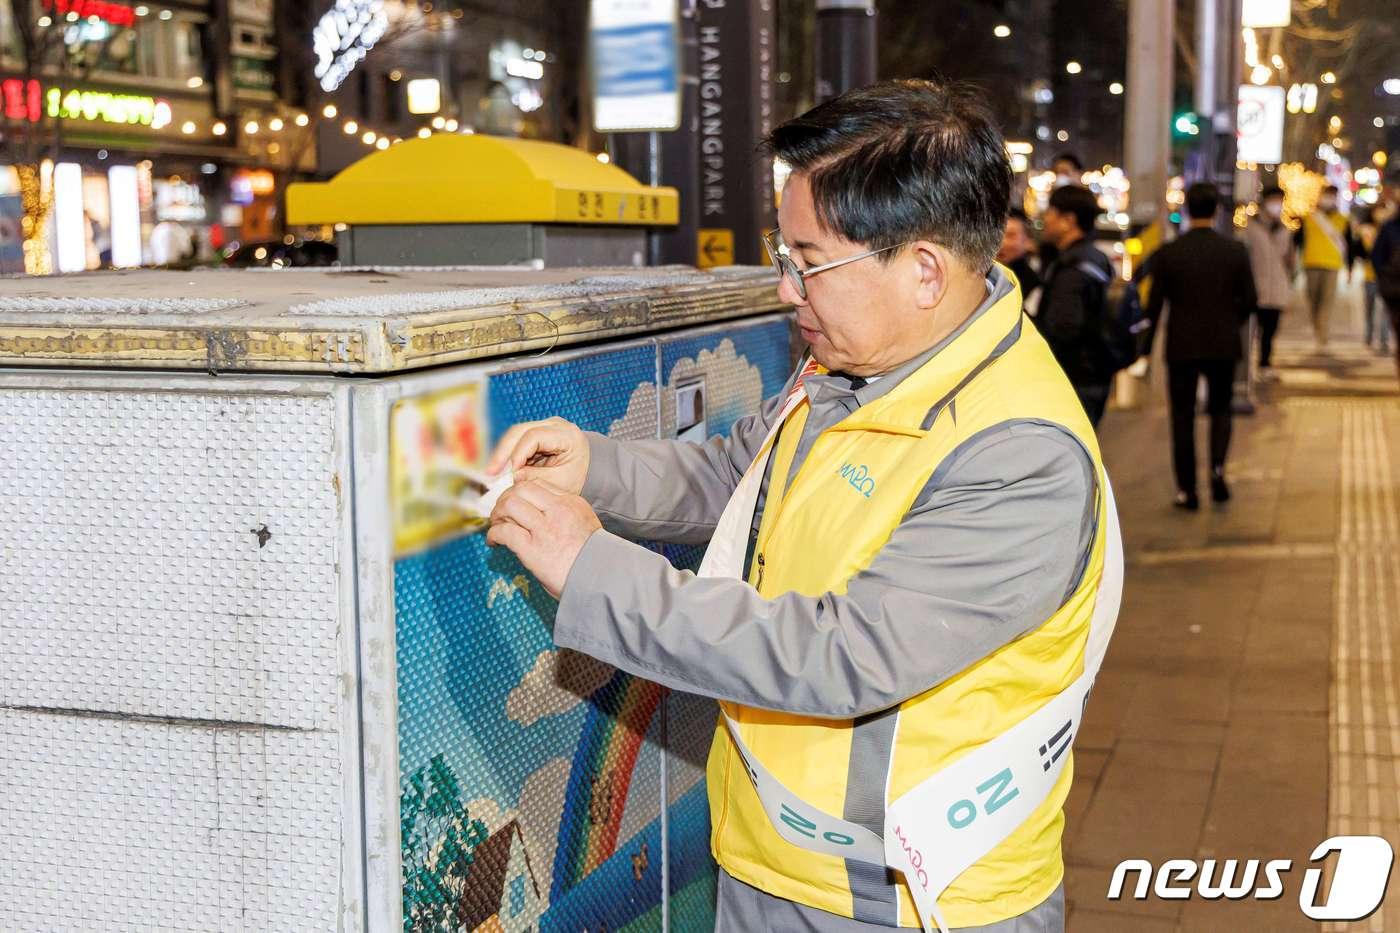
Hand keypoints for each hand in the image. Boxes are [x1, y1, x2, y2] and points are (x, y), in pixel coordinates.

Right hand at [486, 416, 589, 494]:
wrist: (589, 471)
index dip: (518, 454)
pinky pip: (516, 441)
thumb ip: (537, 478)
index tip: (511, 473)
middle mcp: (554, 425)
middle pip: (520, 431)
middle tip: (490, 473)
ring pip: (514, 434)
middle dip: (503, 452)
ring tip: (492, 473)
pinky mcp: (536, 432)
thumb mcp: (561, 482)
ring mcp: (544, 426)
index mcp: (566, 434)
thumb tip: (513, 476)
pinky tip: (499, 469)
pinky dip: (507, 455)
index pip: (534, 436)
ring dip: (502, 453)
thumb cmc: (578, 476)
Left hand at [486, 479, 601, 597]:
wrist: (602, 580)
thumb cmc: (594, 559)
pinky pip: (504, 532)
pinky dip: (493, 535)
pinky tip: (494, 543)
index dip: (518, 492)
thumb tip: (536, 516)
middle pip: (520, 489)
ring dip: (497, 515)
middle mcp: (557, 510)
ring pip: (510, 505)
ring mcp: (544, 529)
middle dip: (505, 499)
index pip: (537, 485)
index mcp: (571, 503)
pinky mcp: (532, 549)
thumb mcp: (584, 525)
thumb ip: (564, 515)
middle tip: (500, 513)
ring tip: (496, 526)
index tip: (513, 503)